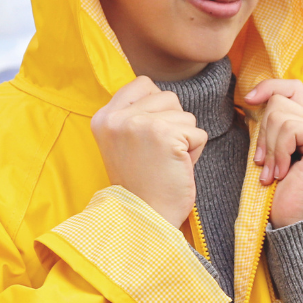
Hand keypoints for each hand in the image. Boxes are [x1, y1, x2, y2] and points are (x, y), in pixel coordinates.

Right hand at [91, 76, 206, 226]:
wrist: (142, 219)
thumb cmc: (141, 185)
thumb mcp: (123, 143)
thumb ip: (135, 116)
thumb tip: (163, 94)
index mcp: (104, 117)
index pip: (143, 84)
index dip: (158, 107)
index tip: (152, 137)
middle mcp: (118, 117)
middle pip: (169, 97)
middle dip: (175, 125)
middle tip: (160, 155)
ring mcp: (141, 124)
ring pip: (186, 116)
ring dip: (186, 141)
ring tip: (167, 163)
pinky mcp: (165, 134)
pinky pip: (199, 133)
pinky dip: (196, 153)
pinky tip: (177, 169)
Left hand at [245, 80, 302, 227]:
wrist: (290, 220)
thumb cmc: (277, 192)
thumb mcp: (268, 151)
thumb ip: (270, 125)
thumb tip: (253, 96)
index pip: (292, 89)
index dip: (270, 87)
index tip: (249, 99)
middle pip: (280, 102)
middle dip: (263, 133)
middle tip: (264, 164)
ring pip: (282, 114)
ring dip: (269, 147)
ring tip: (273, 173)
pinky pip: (290, 129)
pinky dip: (279, 152)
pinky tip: (282, 174)